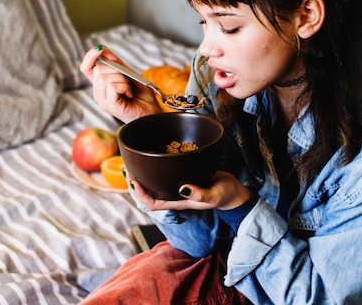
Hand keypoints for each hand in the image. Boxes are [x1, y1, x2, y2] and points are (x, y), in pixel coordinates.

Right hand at [79, 45, 160, 122]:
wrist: (151, 111)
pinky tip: (129, 94)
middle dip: (116, 70)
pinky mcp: (110, 106)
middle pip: (97, 70)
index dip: (90, 57)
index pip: (86, 68)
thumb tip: (103, 49)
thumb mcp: (129, 74)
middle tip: (127, 81)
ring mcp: (103, 101)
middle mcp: (98, 93)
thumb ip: (116, 64)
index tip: (100, 49)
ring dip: (122, 80)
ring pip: (104, 78)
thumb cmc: (141, 95)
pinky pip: (112, 86)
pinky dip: (124, 87)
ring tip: (129, 89)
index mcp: (101, 85)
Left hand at [127, 170, 252, 210]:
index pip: (153, 203)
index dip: (140, 194)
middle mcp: (175, 195)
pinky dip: (156, 168)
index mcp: (179, 202)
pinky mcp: (183, 177)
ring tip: (134, 164)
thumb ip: (200, 194)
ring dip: (143, 177)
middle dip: (136, 184)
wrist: (234, 191)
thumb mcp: (214, 195)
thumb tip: (183, 189)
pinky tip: (153, 158)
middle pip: (149, 194)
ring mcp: (178, 187)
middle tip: (128, 169)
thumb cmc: (225, 195)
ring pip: (155, 185)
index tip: (133, 181)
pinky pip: (165, 175)